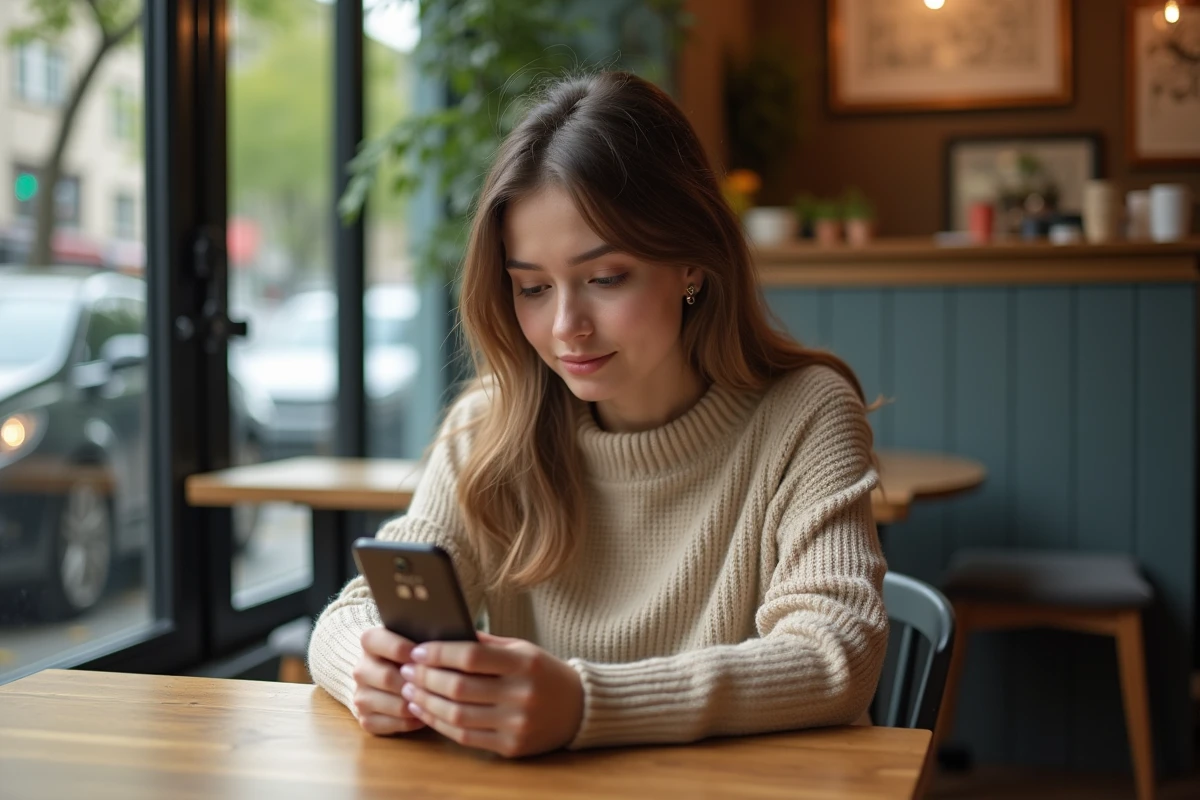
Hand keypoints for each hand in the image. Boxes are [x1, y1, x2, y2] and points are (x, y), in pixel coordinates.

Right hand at [351, 627, 427, 735]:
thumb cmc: (413, 655)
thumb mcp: (414, 641)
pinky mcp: (365, 719)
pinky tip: (424, 714)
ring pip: (394, 705)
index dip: (401, 648)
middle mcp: (360, 669)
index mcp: (369, 642)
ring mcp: (360, 696)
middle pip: (387, 677)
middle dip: (415, 683)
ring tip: (436, 700)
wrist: (392, 678)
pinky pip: (392, 725)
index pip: (376, 641)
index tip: (422, 654)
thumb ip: (421, 642)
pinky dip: (412, 722)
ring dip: (417, 705)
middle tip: (437, 683)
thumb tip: (438, 649)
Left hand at [399, 631, 583, 757]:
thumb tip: (442, 634)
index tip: (417, 651)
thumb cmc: (543, 673)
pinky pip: (465, 736)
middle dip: (425, 678)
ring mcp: (516, 723)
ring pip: (457, 715)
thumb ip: (485, 644)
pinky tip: (424, 711)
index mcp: (524, 663)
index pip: (471, 657)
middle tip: (405, 670)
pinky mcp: (511, 746)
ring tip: (409, 691)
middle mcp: (521, 694)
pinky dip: (439, 724)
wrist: (578, 709)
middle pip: (459, 687)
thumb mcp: (522, 649)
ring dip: (426, 702)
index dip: (439, 654)